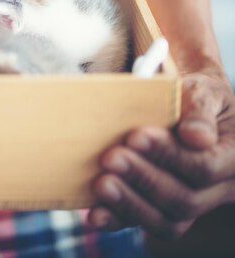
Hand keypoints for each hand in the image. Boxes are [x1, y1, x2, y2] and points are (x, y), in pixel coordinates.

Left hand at [88, 72, 234, 238]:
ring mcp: (190, 204)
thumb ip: (200, 109)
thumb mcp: (202, 91)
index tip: (134, 136)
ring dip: (129, 204)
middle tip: (110, 157)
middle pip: (185, 200)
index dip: (169, 155)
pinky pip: (143, 224)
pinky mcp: (161, 211)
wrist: (182, 107)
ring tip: (101, 184)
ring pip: (167, 222)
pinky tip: (94, 214)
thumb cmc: (192, 97)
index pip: (205, 167)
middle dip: (143, 179)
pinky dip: (117, 220)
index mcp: (233, 158)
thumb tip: (197, 137)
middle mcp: (218, 190)